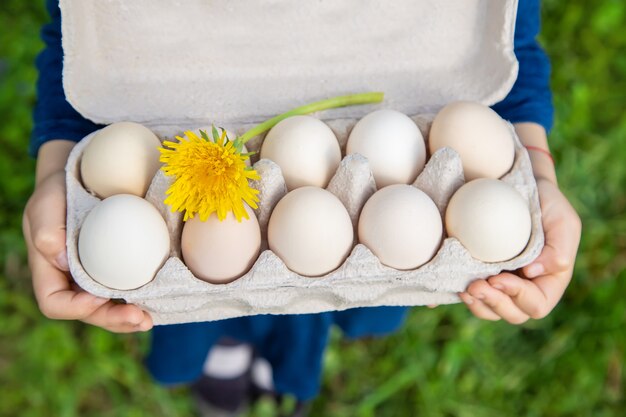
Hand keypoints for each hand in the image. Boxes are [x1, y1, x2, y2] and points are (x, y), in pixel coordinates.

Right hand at [23, 170, 152, 332]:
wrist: (83, 177)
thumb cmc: (58, 189)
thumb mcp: (46, 202)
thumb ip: (46, 228)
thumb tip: (60, 261)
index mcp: (49, 270)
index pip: (55, 302)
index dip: (76, 308)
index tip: (99, 297)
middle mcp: (71, 280)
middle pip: (88, 312)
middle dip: (112, 319)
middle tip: (139, 318)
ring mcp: (95, 276)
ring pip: (109, 307)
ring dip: (129, 318)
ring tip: (148, 319)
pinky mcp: (117, 267)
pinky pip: (127, 289)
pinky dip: (142, 298)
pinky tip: (158, 300)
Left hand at [459, 178, 581, 323]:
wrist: (516, 186)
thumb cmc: (546, 204)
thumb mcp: (563, 220)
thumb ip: (558, 248)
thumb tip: (533, 273)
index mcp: (549, 282)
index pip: (537, 304)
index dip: (518, 296)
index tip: (498, 277)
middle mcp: (526, 288)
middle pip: (512, 314)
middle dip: (493, 304)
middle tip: (474, 286)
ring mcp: (502, 284)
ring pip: (490, 310)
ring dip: (477, 304)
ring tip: (465, 289)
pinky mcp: (481, 275)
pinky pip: (473, 296)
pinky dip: (463, 296)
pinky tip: (454, 286)